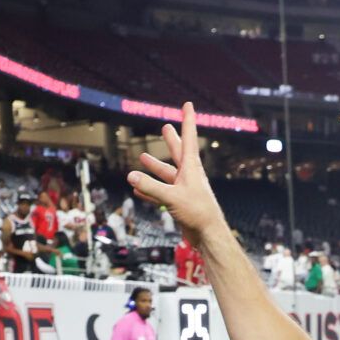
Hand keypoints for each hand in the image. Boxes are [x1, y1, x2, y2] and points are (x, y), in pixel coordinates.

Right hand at [127, 103, 224, 246]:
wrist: (208, 235)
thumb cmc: (197, 212)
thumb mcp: (172, 197)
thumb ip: (151, 186)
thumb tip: (131, 176)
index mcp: (192, 167)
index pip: (189, 137)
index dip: (187, 120)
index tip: (188, 104)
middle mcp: (189, 175)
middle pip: (179, 153)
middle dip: (171, 140)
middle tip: (166, 127)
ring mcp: (185, 189)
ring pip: (168, 174)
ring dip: (156, 167)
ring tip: (144, 158)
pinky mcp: (180, 203)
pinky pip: (163, 193)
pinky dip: (152, 190)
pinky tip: (138, 189)